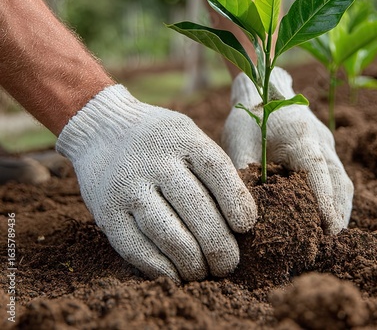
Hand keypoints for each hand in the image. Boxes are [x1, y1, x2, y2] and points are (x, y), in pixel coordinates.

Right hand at [56, 85, 256, 281]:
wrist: (102, 129)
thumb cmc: (160, 140)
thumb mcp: (189, 135)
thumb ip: (212, 167)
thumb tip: (243, 217)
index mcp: (183, 138)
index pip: (216, 170)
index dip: (236, 201)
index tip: (246, 226)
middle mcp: (155, 161)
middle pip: (195, 206)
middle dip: (218, 244)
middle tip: (230, 263)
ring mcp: (128, 187)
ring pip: (167, 232)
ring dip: (192, 261)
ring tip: (205, 272)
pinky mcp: (107, 212)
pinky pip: (135, 248)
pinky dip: (160, 268)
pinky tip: (176, 275)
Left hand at [222, 68, 352, 233]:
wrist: (263, 89)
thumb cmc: (249, 117)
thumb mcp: (239, 146)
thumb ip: (243, 178)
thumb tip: (242, 215)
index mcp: (302, 139)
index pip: (321, 176)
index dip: (327, 206)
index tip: (329, 233)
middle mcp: (322, 141)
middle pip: (340, 184)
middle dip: (337, 215)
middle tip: (328, 245)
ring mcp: (328, 143)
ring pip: (343, 181)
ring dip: (339, 209)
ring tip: (330, 237)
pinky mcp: (326, 146)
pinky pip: (338, 176)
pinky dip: (335, 197)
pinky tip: (325, 215)